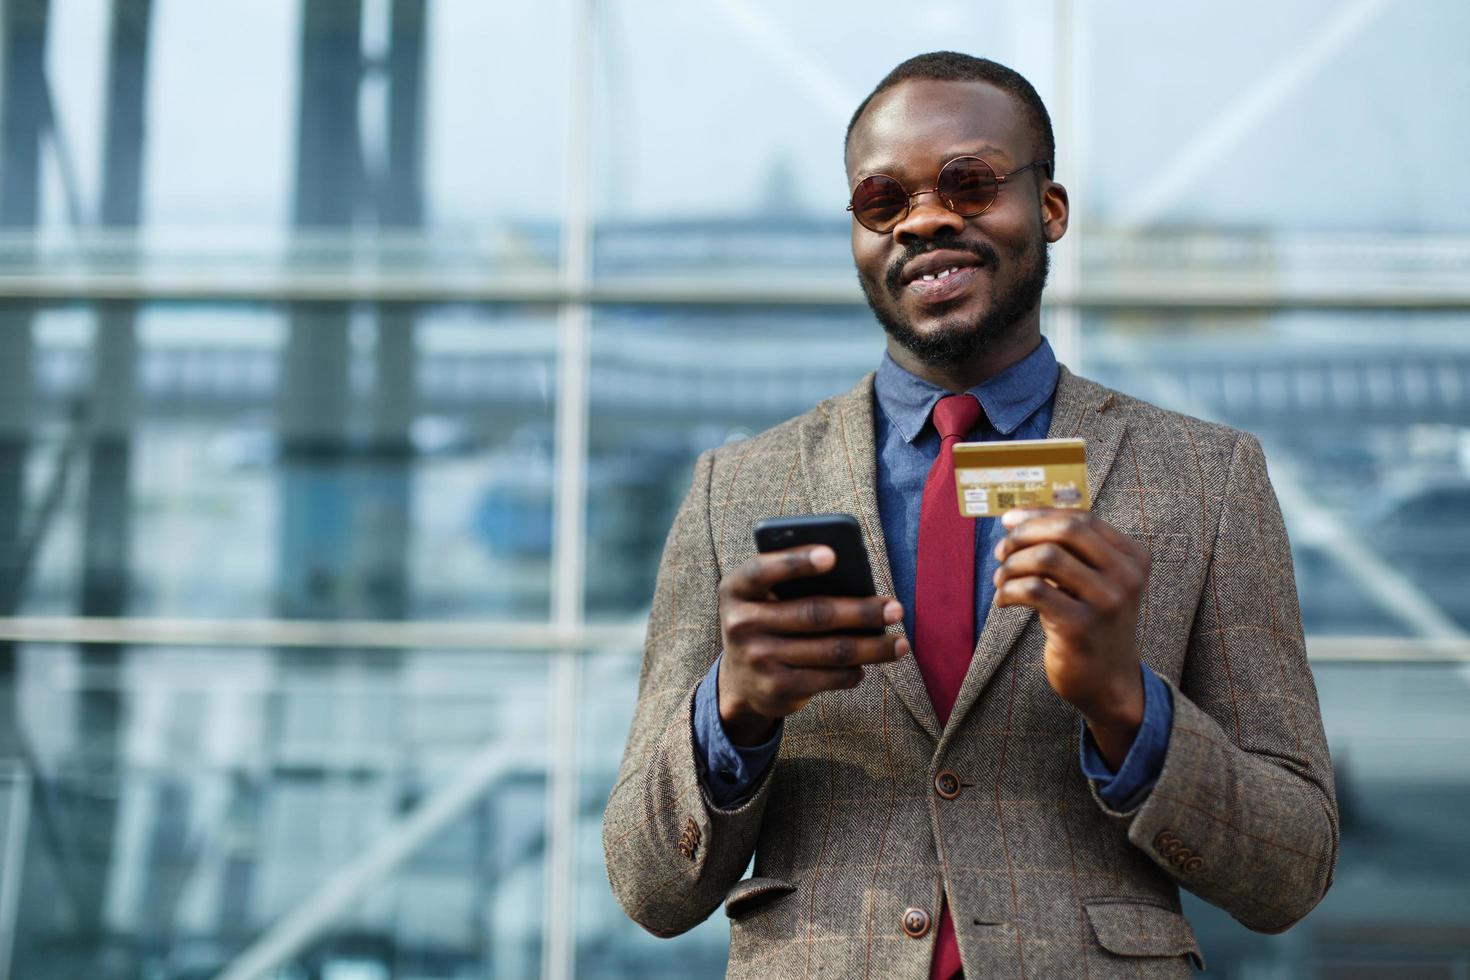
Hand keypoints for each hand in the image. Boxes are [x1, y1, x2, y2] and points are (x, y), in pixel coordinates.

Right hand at [717, 545, 908, 745]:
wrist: (740, 681)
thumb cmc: (767, 622)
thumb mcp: (765, 598)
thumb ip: (793, 585)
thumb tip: (859, 588)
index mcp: (737, 589)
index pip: (764, 569)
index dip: (796, 561)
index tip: (832, 554)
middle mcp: (741, 623)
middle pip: (814, 613)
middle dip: (862, 611)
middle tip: (896, 609)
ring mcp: (758, 658)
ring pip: (830, 650)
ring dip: (873, 647)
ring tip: (900, 642)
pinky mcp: (776, 687)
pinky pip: (828, 677)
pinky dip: (855, 671)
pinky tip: (869, 664)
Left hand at [992, 508, 1150, 768]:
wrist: (1108, 682)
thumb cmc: (1090, 624)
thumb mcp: (1092, 582)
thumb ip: (1069, 551)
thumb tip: (1017, 518)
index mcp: (1132, 558)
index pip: (1082, 518)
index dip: (1040, 514)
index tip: (1009, 520)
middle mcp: (1126, 576)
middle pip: (1067, 530)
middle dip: (1025, 534)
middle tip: (1002, 550)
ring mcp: (1107, 602)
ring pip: (1046, 557)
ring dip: (1013, 564)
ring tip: (1001, 578)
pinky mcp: (1080, 626)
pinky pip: (1033, 590)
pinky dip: (1008, 590)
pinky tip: (1004, 600)